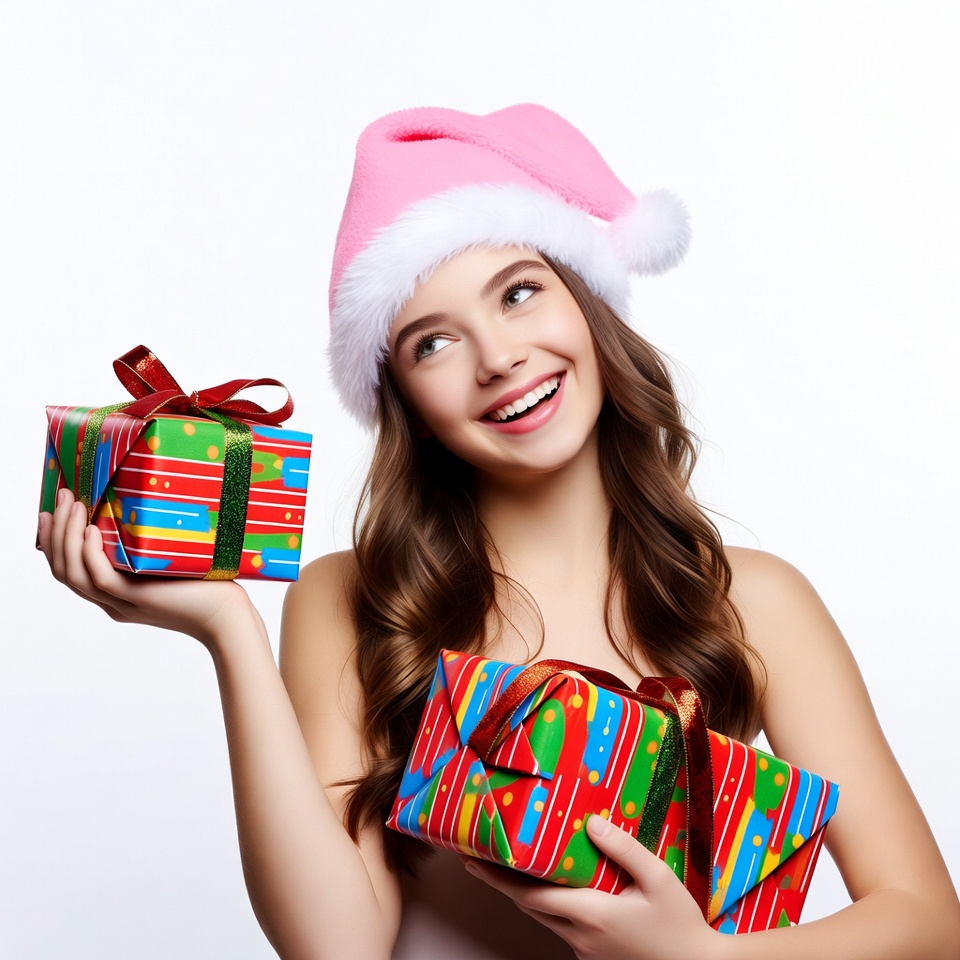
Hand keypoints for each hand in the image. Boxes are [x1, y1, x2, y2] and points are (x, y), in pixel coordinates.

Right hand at [38, 488, 265, 648]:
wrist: (228, 618)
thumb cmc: (207, 586)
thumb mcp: (168, 562)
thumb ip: (149, 548)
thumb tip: (142, 507)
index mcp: (116, 594)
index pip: (70, 569)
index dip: (54, 541)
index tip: (51, 510)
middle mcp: (113, 601)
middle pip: (64, 569)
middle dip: (55, 531)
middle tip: (61, 496)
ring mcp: (123, 602)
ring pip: (75, 572)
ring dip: (67, 536)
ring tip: (73, 504)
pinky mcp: (139, 599)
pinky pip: (100, 578)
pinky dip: (89, 553)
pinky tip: (91, 530)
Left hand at [462, 815, 723, 959]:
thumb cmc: (680, 924)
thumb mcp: (658, 879)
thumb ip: (623, 848)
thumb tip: (590, 822)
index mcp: (592, 914)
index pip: (530, 896)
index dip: (498, 878)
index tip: (472, 861)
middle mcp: (581, 935)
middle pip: (530, 907)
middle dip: (502, 883)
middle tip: (478, 859)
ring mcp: (586, 949)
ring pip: (546, 917)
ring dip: (526, 894)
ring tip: (513, 865)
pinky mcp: (596, 955)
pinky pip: (565, 926)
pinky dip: (552, 905)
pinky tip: (557, 886)